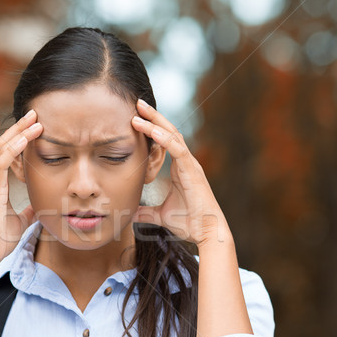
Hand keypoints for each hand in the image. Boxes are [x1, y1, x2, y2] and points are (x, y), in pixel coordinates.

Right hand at [0, 109, 42, 265]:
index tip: (35, 126)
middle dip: (20, 127)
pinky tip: (26, 138)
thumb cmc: (0, 239)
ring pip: (3, 147)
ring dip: (19, 132)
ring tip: (35, 119)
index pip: (7, 152)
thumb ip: (28, 210)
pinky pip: (2, 162)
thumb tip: (39, 206)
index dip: (20, 137)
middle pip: (4, 143)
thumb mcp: (22, 220)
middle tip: (35, 113)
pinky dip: (14, 148)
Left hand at [131, 99, 229, 246]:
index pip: (165, 142)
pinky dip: (163, 138)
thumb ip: (145, 212)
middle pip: (169, 132)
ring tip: (138, 110)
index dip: (151, 129)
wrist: (206, 233)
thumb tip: (131, 213)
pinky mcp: (192, 170)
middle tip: (136, 103)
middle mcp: (186, 162)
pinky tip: (149, 129)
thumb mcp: (160, 216)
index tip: (135, 118)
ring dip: (154, 121)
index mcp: (180, 169)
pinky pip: (176, 148)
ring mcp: (190, 164)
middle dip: (153, 117)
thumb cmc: (188, 223)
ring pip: (172, 135)